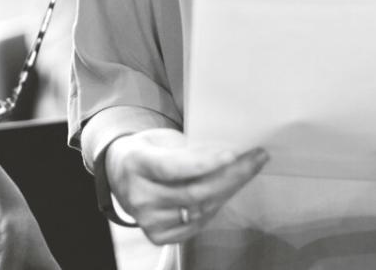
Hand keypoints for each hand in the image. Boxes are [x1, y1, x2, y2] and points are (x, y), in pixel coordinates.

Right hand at [105, 128, 268, 244]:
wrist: (120, 174)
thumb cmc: (148, 151)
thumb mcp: (160, 139)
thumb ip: (188, 148)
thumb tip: (230, 152)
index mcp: (135, 163)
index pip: (173, 167)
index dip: (204, 163)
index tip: (234, 154)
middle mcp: (138, 196)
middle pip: (193, 192)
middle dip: (231, 176)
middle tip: (255, 159)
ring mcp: (147, 220)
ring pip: (201, 210)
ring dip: (230, 190)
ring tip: (248, 171)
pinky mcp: (158, 236)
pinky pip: (198, 223)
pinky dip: (217, 206)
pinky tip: (228, 190)